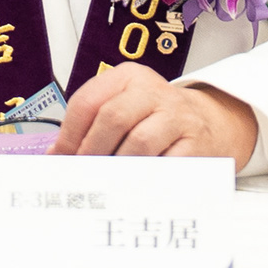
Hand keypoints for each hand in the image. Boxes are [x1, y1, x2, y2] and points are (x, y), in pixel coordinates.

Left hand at [51, 64, 260, 167]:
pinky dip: (145, 179)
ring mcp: (177, 115)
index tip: (60, 158)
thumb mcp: (124, 109)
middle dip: (91, 150)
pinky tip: (132, 189)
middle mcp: (153, 91)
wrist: (210, 124)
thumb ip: (91, 127)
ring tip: (104, 184)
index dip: (69, 134)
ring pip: (139, 142)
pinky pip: (165, 165)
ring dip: (117, 168)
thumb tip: (57, 157)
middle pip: (112, 118)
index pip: (88, 100)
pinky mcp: (195, 142)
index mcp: (128, 77)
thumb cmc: (155, 120)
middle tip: (80, 174)